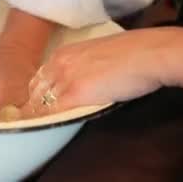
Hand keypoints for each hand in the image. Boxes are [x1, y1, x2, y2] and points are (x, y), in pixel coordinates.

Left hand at [22, 29, 169, 116]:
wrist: (148, 53)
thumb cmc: (134, 53)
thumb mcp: (98, 54)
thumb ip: (84, 66)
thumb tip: (86, 80)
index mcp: (63, 53)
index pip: (41, 77)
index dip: (39, 93)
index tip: (40, 105)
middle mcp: (58, 63)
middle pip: (36, 91)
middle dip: (35, 106)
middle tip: (36, 120)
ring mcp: (65, 78)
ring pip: (41, 103)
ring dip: (40, 116)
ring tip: (40, 127)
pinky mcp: (75, 94)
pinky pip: (53, 112)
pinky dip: (50, 121)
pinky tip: (49, 130)